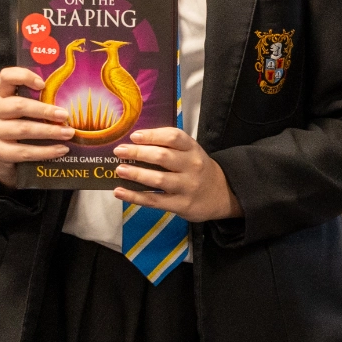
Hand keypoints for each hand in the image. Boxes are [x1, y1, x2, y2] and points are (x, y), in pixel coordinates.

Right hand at [0, 67, 73, 188]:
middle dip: (45, 110)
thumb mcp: (25, 112)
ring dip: (49, 132)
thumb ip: (39, 103)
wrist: (2, 155)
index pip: (6, 77)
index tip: (43, 84)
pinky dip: (45, 151)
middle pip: (19, 105)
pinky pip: (24, 151)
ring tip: (68, 133)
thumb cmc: (20, 127)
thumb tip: (73, 101)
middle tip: (65, 115)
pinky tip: (61, 150)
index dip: (23, 77)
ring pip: (23, 129)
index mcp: (2, 95)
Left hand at [114, 128, 241, 220]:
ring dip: (136, 173)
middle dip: (138, 153)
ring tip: (119, 170)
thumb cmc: (198, 169)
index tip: (134, 136)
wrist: (222, 194)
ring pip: (158, 179)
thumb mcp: (191, 153)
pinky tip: (120, 192)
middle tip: (119, 151)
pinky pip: (155, 200)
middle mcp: (192, 166)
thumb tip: (135, 143)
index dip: (152, 135)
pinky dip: (135, 196)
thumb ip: (170, 147)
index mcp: (193, 149)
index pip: (173, 137)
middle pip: (163, 157)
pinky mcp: (181, 205)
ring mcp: (187, 186)